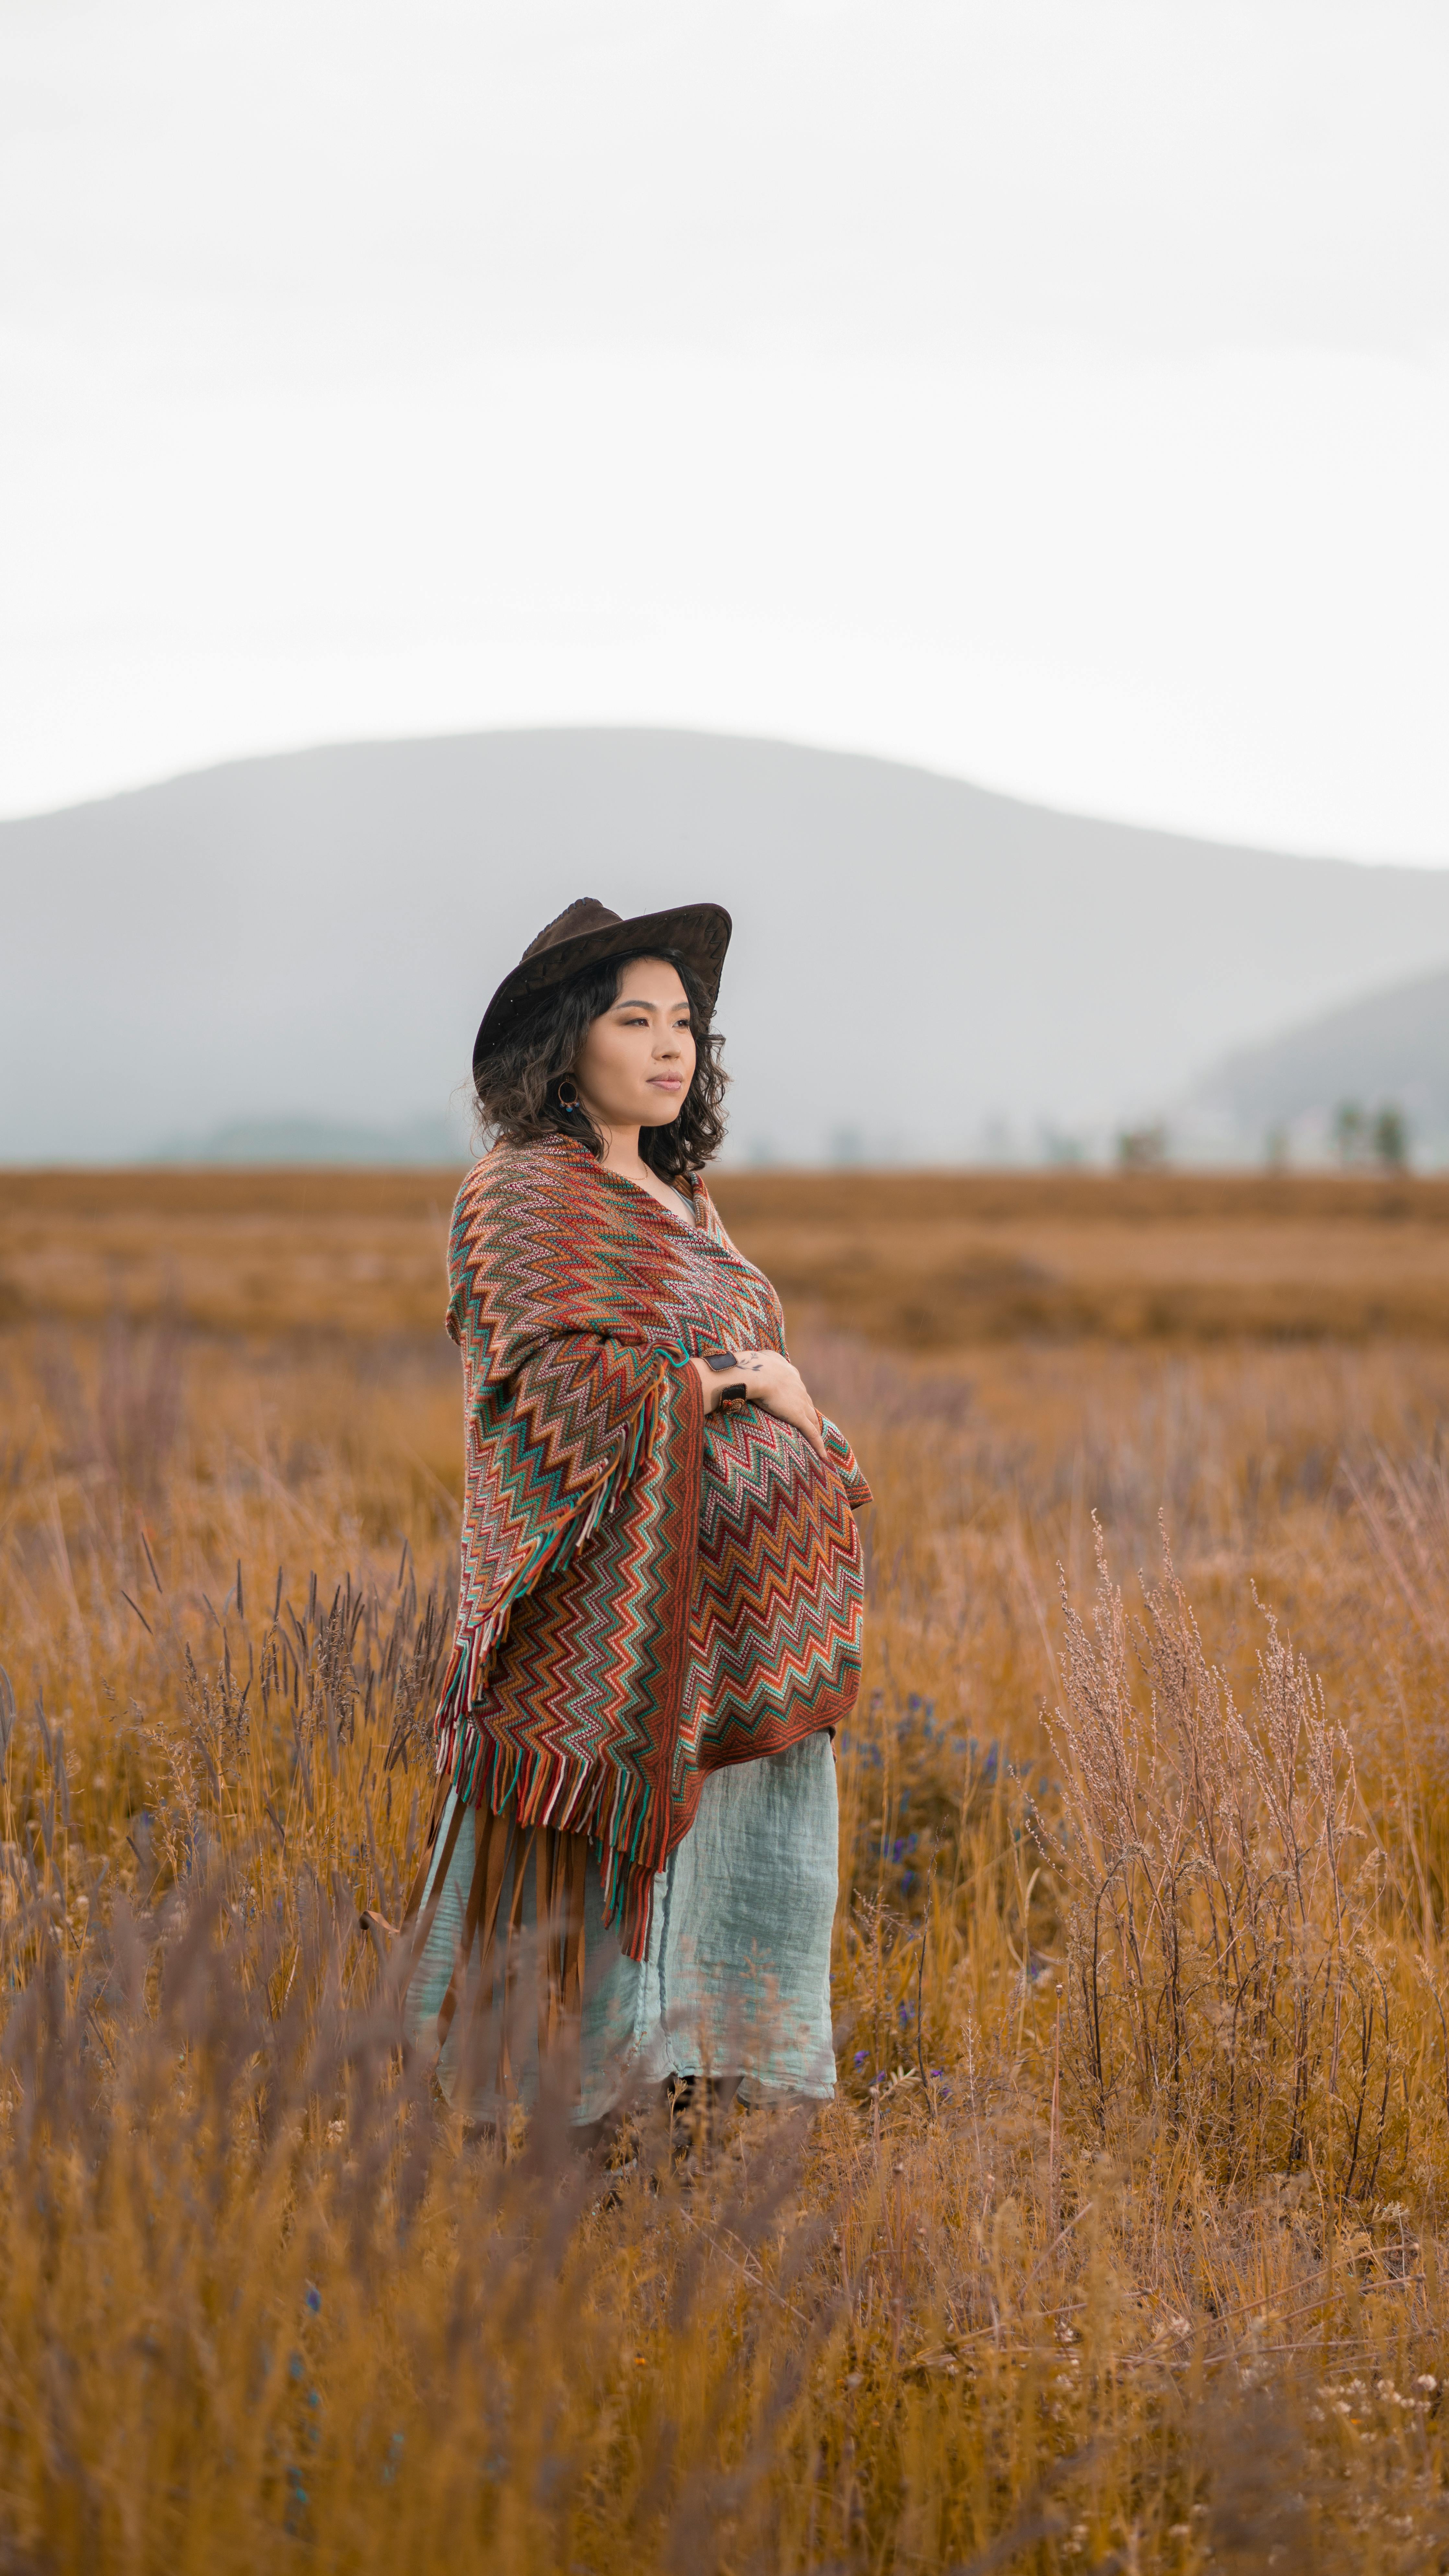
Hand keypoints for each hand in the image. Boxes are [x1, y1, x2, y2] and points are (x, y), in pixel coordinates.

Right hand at [691, 1349, 826, 1462]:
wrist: (751, 1373)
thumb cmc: (743, 1366)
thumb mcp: (748, 1360)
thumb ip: (747, 1364)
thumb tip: (733, 1368)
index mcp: (785, 1369)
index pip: (793, 1385)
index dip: (794, 1395)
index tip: (793, 1401)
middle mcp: (797, 1383)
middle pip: (806, 1401)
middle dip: (808, 1411)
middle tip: (808, 1422)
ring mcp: (799, 1400)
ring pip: (811, 1417)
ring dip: (814, 1427)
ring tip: (816, 1439)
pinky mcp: (798, 1415)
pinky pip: (811, 1433)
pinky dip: (818, 1445)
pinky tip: (824, 1456)